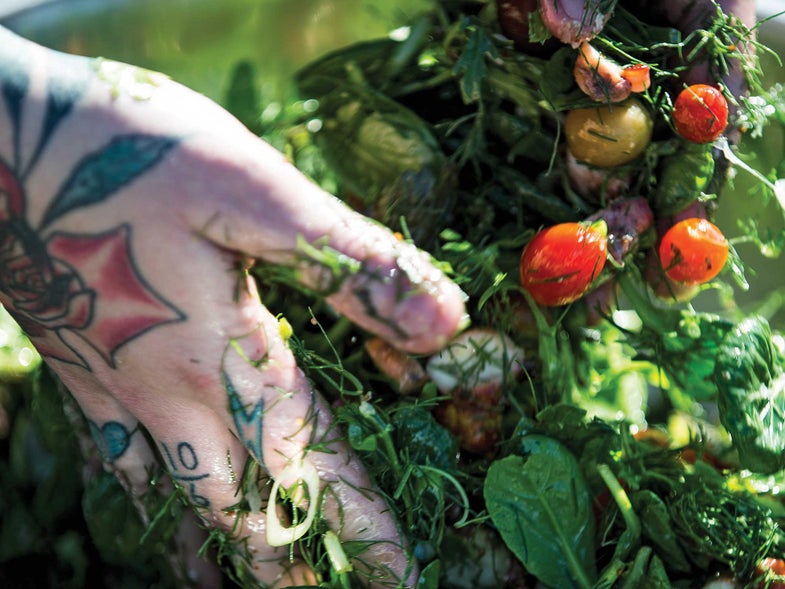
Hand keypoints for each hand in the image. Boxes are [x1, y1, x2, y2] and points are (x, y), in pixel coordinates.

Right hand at [0, 28, 465, 586]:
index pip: (311, 461)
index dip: (363, 521)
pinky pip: (115, 461)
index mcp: (221, 357)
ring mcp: (110, 386)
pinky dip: (149, 502)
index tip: (403, 577)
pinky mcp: (73, 364)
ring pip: (174, 496)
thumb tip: (447, 326)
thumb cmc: (129, 153)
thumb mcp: (256, 194)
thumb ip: (350, 264)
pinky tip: (156, 513)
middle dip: (290, 557)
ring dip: (222, 543)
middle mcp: (165, 392)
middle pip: (240, 502)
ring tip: (252, 584)